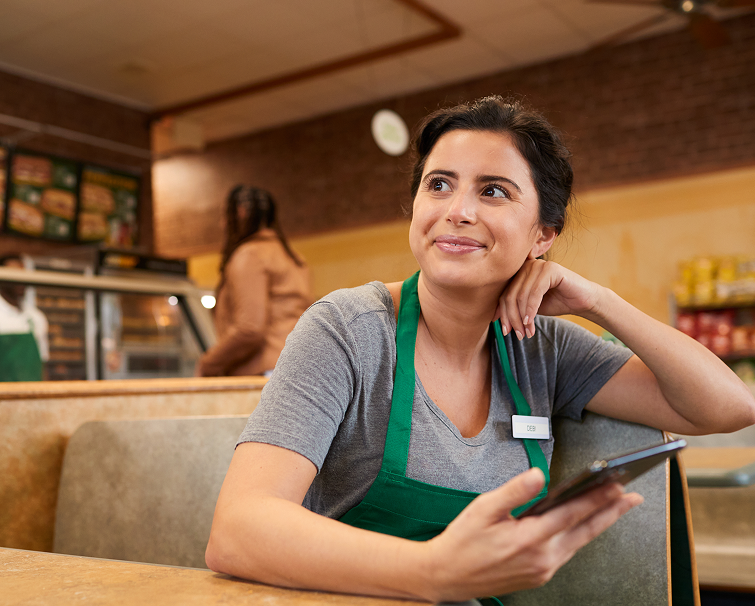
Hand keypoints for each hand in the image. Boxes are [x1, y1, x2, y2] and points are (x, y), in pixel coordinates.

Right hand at [422, 468, 641, 601]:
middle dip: (612, 512)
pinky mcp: (538, 576)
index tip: (617, 485)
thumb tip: (540, 476)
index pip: (572, 514)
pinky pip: (567, 552)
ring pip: (579, 542)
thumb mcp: (484, 509)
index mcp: (529, 540)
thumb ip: (515, 491)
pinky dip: (581, 535)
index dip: (597, 498)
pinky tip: (584, 524)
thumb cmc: (462, 540)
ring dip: (599, 523)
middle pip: (585, 531)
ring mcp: (542, 570)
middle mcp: (542, 559)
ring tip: (616, 507)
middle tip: (633, 496)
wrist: (447, 575)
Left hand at [496, 259, 601, 339]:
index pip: (503, 294)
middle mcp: (527, 266)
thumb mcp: (530, 307)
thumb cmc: (557, 302)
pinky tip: (531, 322)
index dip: (502, 314)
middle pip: (510, 295)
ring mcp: (538, 265)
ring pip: (521, 296)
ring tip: (527, 333)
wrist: (583, 301)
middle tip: (518, 335)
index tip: (505, 331)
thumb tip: (493, 317)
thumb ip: (514, 308)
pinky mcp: (550, 269)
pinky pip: (535, 293)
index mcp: (519, 272)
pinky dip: (531, 310)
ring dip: (522, 318)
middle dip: (512, 318)